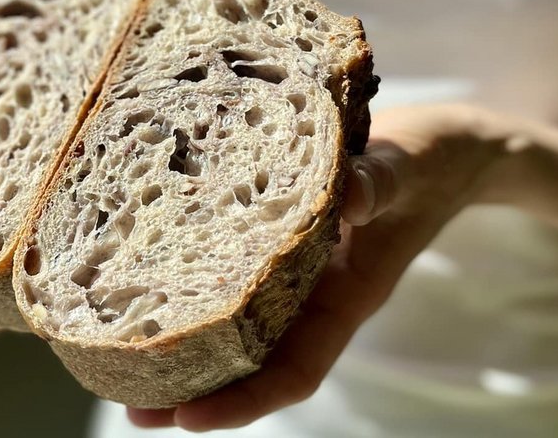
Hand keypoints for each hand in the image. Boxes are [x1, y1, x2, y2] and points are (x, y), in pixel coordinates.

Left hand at [128, 104, 503, 431]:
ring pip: (234, 323)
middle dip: (195, 388)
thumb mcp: (407, 166)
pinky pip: (230, 272)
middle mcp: (311, 292)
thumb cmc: (427, 158)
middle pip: (251, 359)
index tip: (189, 419)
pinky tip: (149, 283)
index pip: (294, 368)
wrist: (437, 146)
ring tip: (121, 363)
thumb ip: (381, 183)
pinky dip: (194, 288)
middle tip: (132, 409)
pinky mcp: (273, 237)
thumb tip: (350, 200)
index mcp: (347, 295)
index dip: (245, 399)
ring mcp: (290, 269)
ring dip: (184, 346)